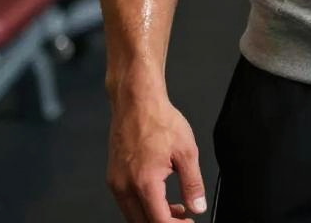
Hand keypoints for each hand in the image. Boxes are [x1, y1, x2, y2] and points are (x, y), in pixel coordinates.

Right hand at [107, 94, 207, 221]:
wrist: (137, 101)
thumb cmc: (160, 120)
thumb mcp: (186, 151)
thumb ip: (193, 183)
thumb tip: (197, 207)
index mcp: (144, 183)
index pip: (158, 221)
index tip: (189, 222)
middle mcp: (125, 187)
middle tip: (183, 217)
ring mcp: (116, 182)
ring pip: (133, 215)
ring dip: (152, 216)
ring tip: (175, 207)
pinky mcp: (112, 176)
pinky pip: (126, 201)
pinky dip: (142, 205)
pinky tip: (159, 194)